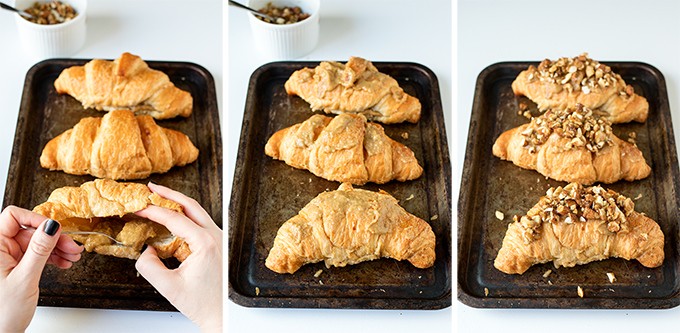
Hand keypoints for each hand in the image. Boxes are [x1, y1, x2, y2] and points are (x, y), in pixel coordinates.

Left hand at [0, 206, 82, 332]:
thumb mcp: (25, 278)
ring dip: (56, 248)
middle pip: (30, 231)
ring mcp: (7, 258)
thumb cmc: (2, 312)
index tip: (55, 229)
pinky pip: (36, 255)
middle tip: (72, 246)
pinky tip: (63, 262)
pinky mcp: (16, 267)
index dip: (36, 219)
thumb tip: (51, 226)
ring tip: (72, 256)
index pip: (13, 217)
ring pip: (36, 243)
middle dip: (53, 238)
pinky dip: (51, 257)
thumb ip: (39, 249)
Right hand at [135, 183, 222, 332]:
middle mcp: (215, 237)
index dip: (154, 210)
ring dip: (176, 204)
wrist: (221, 314)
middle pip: (191, 205)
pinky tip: (168, 218)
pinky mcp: (215, 244)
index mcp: (206, 244)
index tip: (138, 206)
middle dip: (169, 195)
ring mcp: (218, 239)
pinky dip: (183, 217)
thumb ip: (150, 267)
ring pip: (196, 212)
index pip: (176, 218)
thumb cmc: (203, 304)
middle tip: (150, 188)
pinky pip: (198, 224)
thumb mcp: (169, 287)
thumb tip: (145, 250)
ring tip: (157, 198)